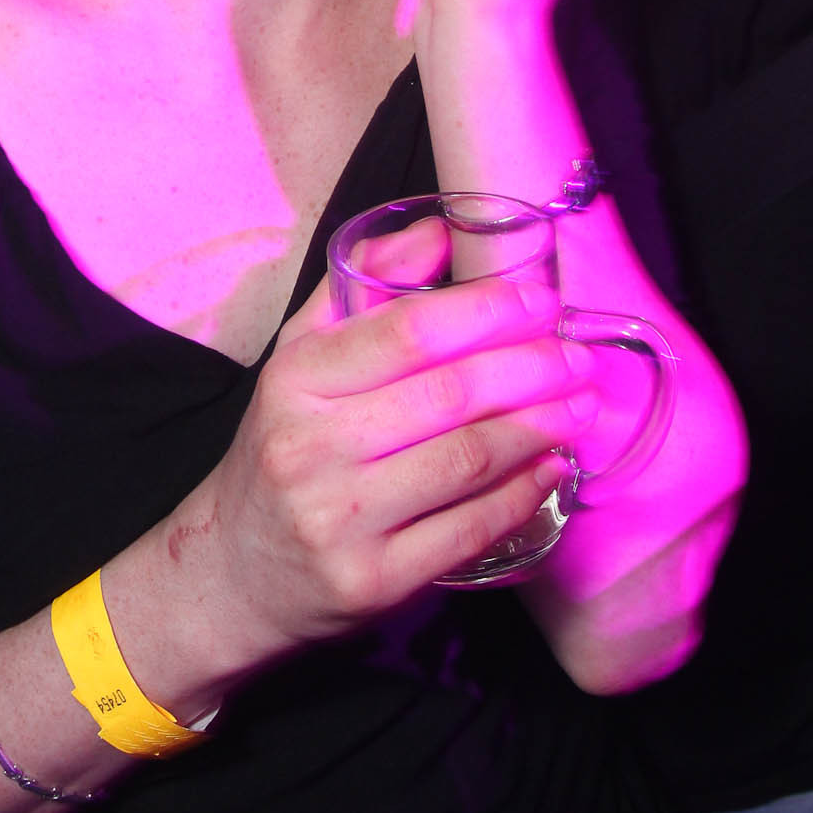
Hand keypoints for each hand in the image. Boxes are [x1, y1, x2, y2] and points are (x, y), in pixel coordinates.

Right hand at [161, 274, 599, 670]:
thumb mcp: (301, 357)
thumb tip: (438, 231)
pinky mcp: (372, 582)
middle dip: (532, 369)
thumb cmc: (284, 446)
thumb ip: (362, 285)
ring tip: (580, 406)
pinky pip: (467, 530)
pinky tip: (551, 467)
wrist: (232, 570)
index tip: (541, 300)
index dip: (487, 311)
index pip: (409, 331)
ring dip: (539, 428)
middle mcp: (312, 447)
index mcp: (296, 378)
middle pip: (450, 395)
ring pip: (467, 461)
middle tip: (580, 356)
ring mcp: (342, 520)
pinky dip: (521, 494)